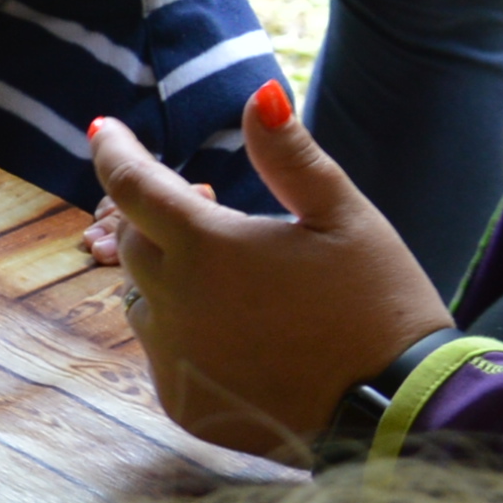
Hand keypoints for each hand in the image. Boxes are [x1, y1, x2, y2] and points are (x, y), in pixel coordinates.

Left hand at [85, 84, 454, 455]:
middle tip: (211, 210)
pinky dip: (189, 335)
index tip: (103, 130)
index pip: (131, 185)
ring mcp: (172, 358)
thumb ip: (290, 157)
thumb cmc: (379, 302)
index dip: (114, 152)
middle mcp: (174, 304)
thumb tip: (258, 95)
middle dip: (161, 220)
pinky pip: (165, 352)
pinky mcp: (180, 402)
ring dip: (174, 280)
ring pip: (144, 300)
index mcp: (208, 247)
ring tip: (242, 285)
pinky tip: (246, 338)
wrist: (399, 407)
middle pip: (138, 242)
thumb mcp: (345, 216)